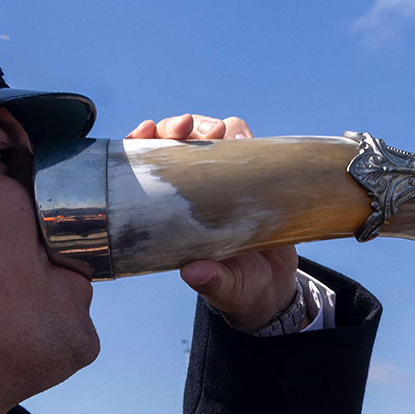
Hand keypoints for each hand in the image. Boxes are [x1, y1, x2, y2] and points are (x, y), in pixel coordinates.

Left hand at [126, 113, 299, 332]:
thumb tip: (193, 272)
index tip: (147, 131)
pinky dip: (239, 133)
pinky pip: (241, 144)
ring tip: (221, 130)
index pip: (145, 170)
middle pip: (173, 143)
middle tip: (188, 127)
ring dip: (208, 125)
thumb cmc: (238, 288)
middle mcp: (192, 191)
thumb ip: (210, 280)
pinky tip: (242, 135)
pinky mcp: (250, 176)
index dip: (141, 145)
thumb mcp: (224, 287)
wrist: (273, 286)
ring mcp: (221, 180)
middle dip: (176, 127)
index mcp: (171, 214)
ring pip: (206, 136)